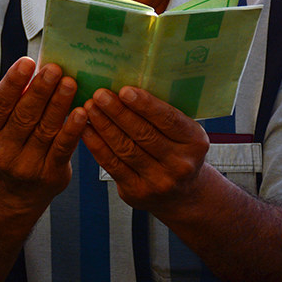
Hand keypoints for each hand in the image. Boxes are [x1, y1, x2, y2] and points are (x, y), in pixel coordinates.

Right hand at [0, 57, 84, 210]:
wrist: (14, 193)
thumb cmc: (10, 145)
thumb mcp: (0, 126)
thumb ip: (14, 102)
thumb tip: (36, 70)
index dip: (13, 82)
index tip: (27, 62)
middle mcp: (2, 152)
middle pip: (24, 115)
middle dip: (41, 90)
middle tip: (54, 69)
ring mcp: (25, 166)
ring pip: (45, 129)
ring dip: (59, 104)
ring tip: (70, 82)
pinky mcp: (49, 175)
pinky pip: (63, 148)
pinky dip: (72, 129)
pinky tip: (81, 112)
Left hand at [81, 87, 209, 211]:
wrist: (181, 194)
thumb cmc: (176, 151)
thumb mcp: (182, 133)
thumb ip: (162, 114)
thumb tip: (126, 87)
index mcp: (195, 142)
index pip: (168, 120)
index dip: (145, 105)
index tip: (124, 90)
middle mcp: (180, 164)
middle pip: (143, 134)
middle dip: (118, 112)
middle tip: (99, 95)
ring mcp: (159, 182)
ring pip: (125, 149)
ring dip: (103, 126)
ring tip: (89, 107)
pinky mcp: (137, 192)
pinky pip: (112, 165)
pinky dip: (96, 145)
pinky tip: (86, 129)